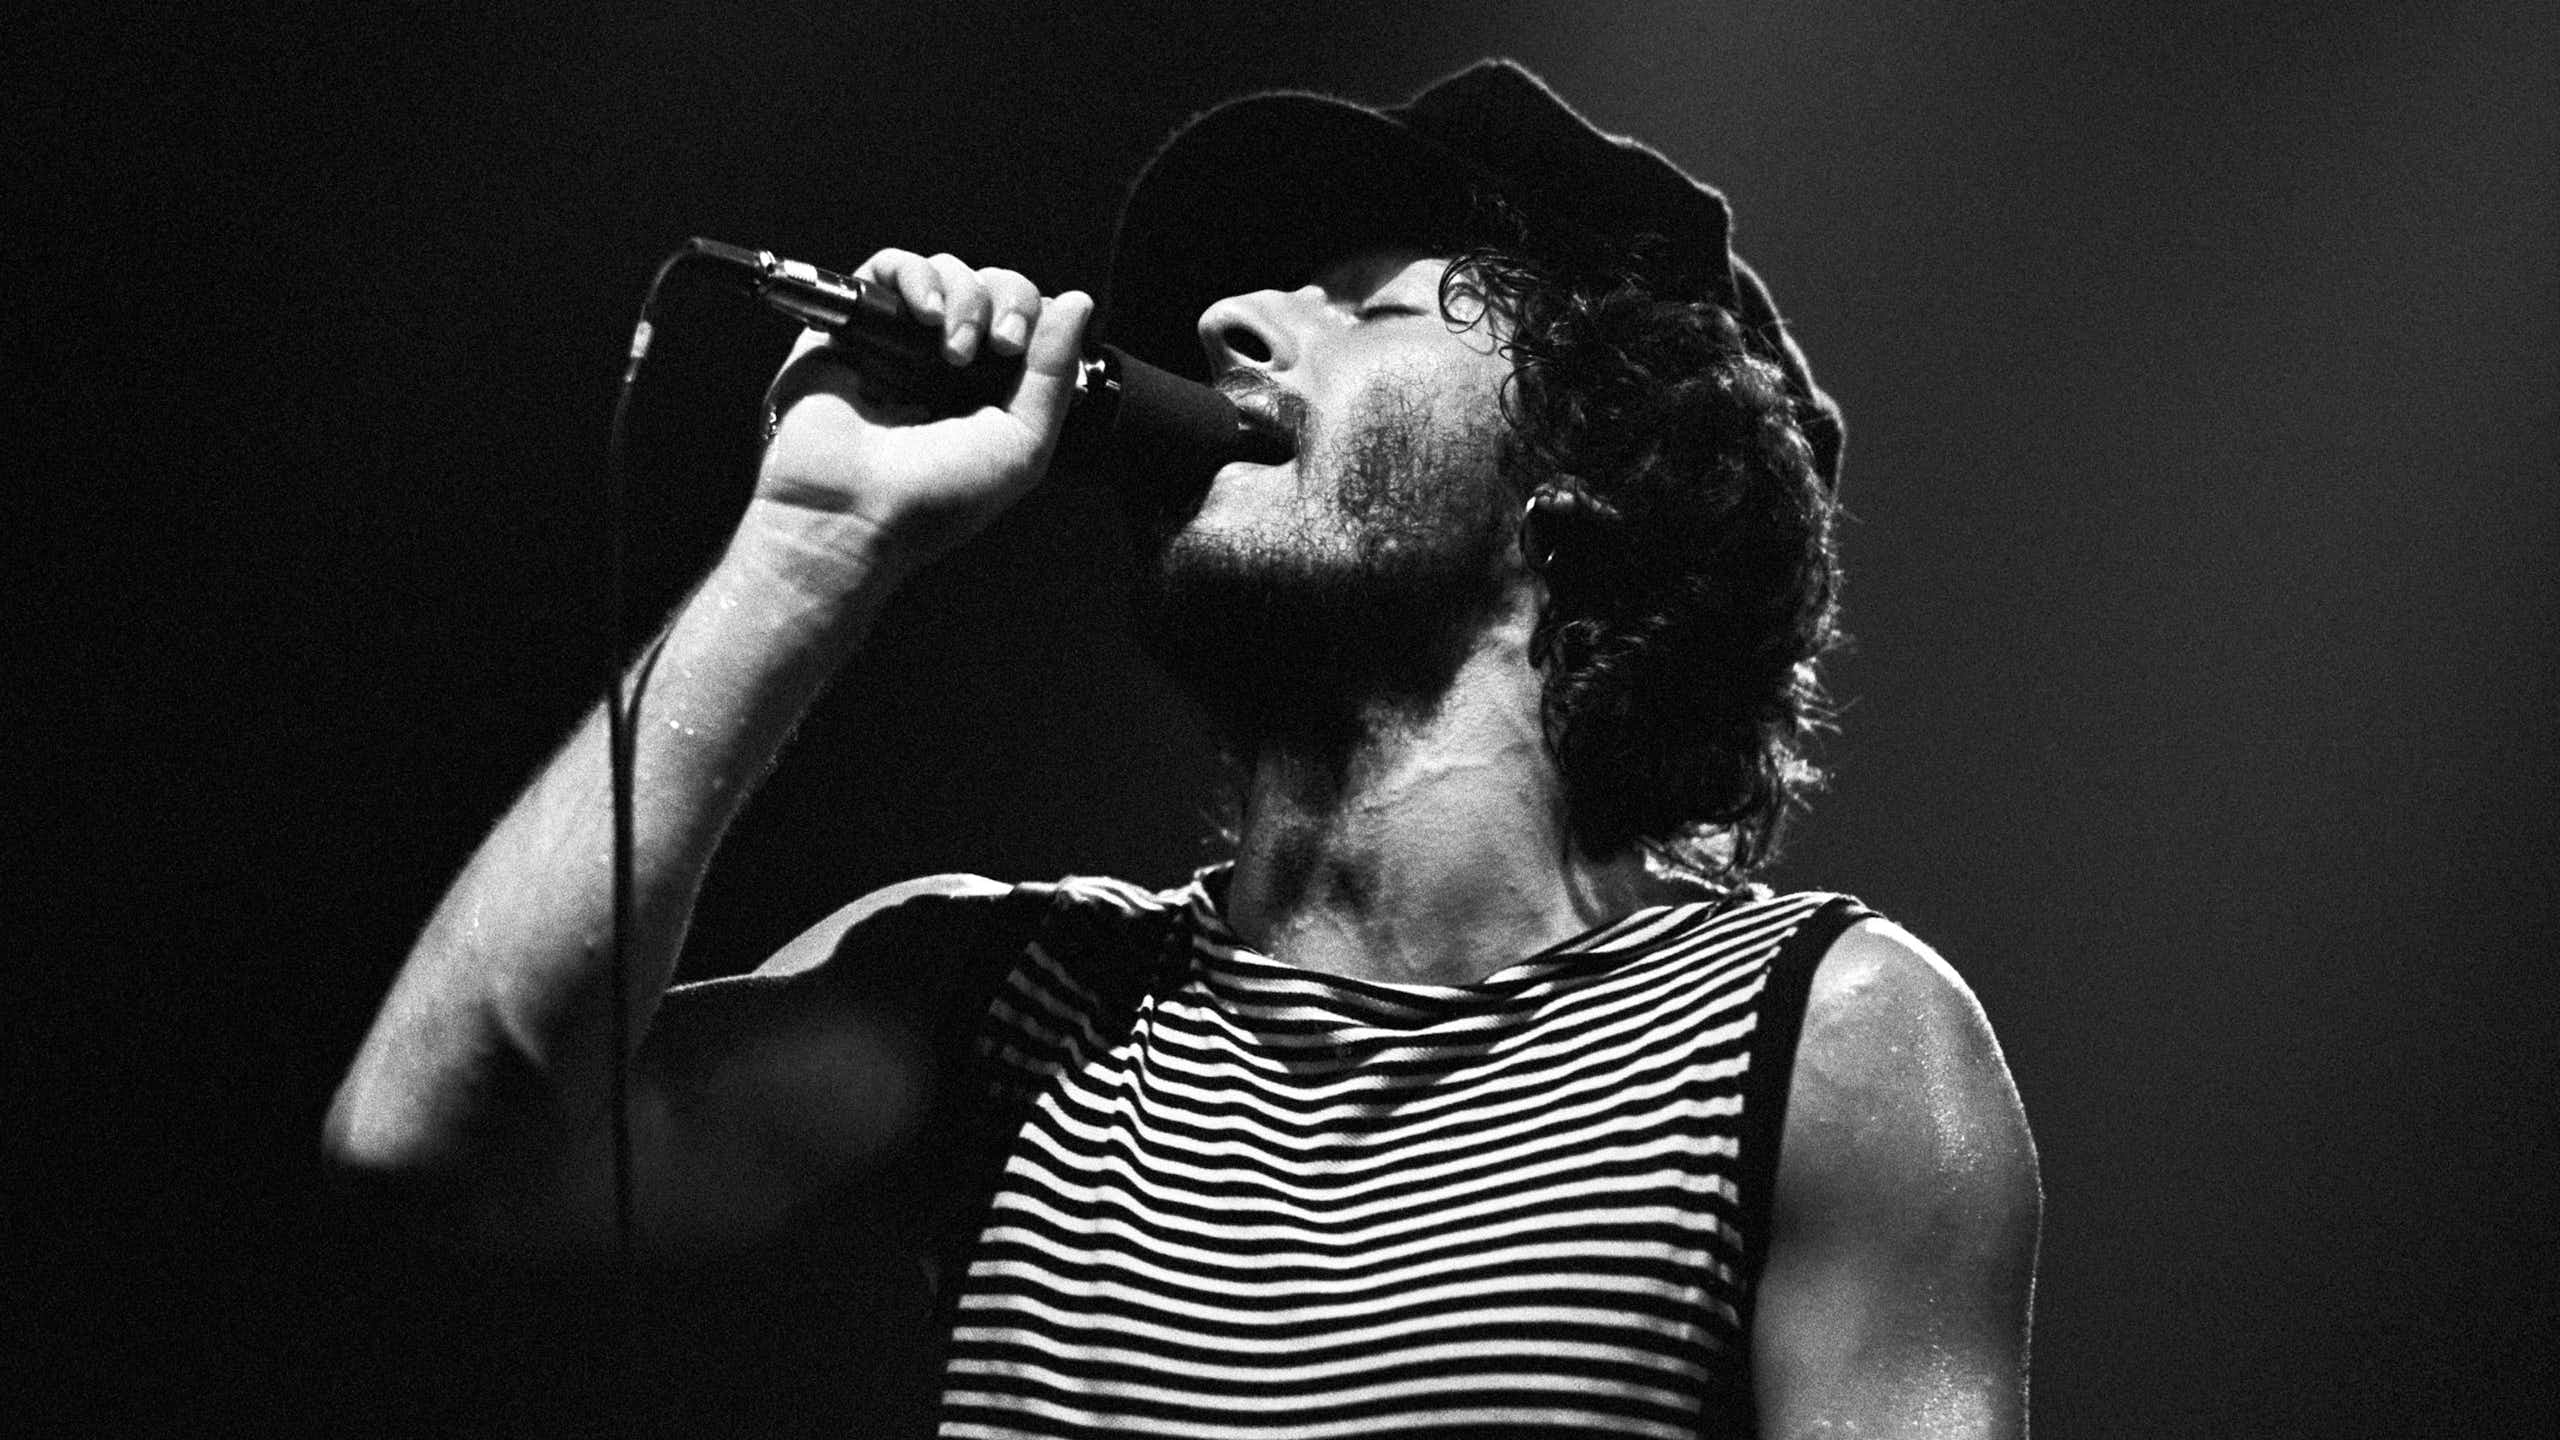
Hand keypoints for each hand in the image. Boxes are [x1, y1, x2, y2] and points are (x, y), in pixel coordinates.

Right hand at [745, 249, 1093, 592]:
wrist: (849, 514)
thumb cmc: (933, 501)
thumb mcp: (1021, 445)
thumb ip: (1053, 375)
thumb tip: (1077, 304)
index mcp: (989, 391)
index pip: (1027, 321)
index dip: (1033, 316)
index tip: (1020, 346)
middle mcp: (947, 363)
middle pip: (992, 288)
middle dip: (1006, 301)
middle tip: (998, 344)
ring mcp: (900, 343)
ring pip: (947, 273)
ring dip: (964, 296)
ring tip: (952, 347)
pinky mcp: (853, 327)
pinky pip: (888, 269)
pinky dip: (915, 275)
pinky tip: (924, 311)